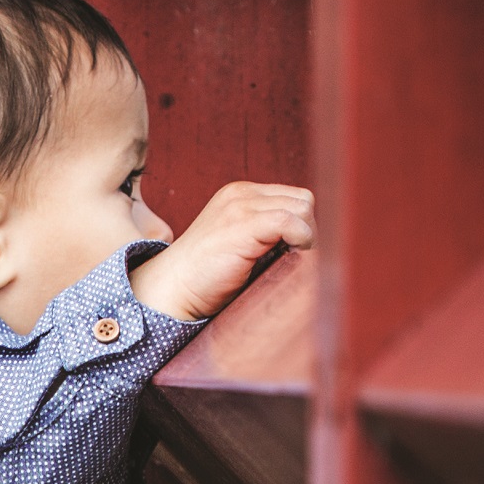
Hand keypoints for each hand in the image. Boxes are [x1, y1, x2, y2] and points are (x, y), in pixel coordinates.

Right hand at [127, 182, 315, 321]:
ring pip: (302, 209)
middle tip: (293, 260)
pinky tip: (286, 259)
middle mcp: (241, 194)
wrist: (172, 289)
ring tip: (288, 261)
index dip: (303, 226)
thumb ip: (267, 234)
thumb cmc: (207, 278)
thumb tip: (311, 243)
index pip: (294, 197)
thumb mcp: (240, 244)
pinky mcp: (243, 224)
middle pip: (303, 200)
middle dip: (308, 231)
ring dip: (305, 238)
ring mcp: (241, 206)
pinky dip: (300, 241)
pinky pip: (291, 222)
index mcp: (241, 195)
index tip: (295, 254)